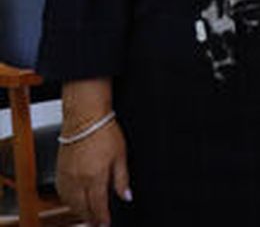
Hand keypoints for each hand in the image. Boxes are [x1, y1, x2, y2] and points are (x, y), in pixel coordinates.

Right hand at [56, 79, 129, 226]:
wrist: (84, 118)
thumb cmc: (104, 132)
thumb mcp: (121, 156)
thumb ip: (122, 179)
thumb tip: (126, 196)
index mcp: (95, 176)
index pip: (98, 205)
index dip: (102, 217)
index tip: (106, 223)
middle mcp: (78, 179)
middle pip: (83, 207)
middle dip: (90, 218)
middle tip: (98, 223)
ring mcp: (66, 175)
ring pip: (70, 202)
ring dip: (79, 211)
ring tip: (88, 216)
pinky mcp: (59, 170)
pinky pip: (61, 193)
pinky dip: (68, 201)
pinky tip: (74, 202)